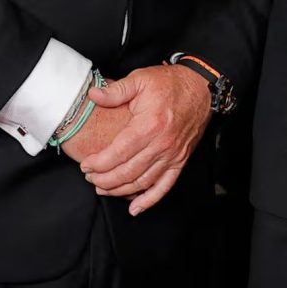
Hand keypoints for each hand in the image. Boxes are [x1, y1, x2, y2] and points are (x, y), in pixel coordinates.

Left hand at [75, 64, 209, 215]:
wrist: (201, 88)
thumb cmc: (170, 83)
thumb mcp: (140, 79)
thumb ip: (116, 90)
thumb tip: (93, 95)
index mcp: (149, 125)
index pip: (117, 153)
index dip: (98, 163)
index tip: (85, 165)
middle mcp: (161, 145)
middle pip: (127, 172)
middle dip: (104, 179)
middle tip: (90, 178)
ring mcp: (172, 155)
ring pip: (142, 182)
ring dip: (120, 191)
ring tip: (103, 189)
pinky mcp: (180, 161)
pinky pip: (165, 186)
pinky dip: (149, 200)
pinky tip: (135, 208)